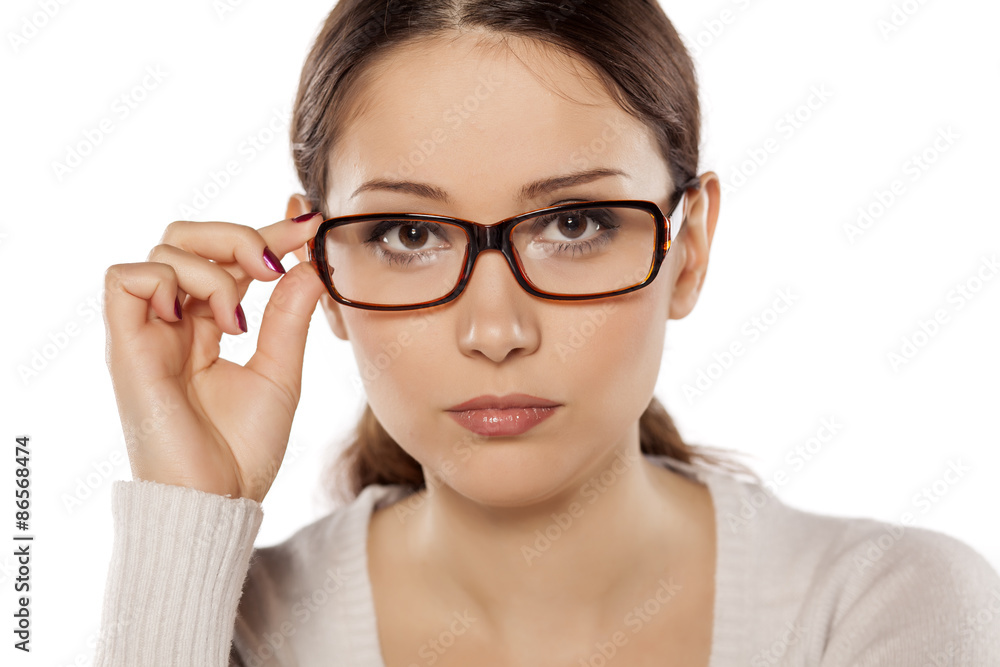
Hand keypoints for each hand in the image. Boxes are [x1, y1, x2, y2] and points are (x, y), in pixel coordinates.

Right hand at [103, 212, 326, 501]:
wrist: (217, 500)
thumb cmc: (243, 449)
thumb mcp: (280, 371)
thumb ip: (289, 315)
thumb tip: (310, 262)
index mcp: (207, 326)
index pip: (229, 257)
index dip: (267, 232)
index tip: (310, 223)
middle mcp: (173, 321)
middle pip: (188, 237)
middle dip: (240, 235)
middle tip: (277, 265)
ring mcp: (148, 331)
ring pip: (164, 250)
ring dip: (215, 268)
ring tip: (238, 319)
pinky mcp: (126, 346)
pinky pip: (126, 278)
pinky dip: (170, 281)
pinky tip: (205, 320)